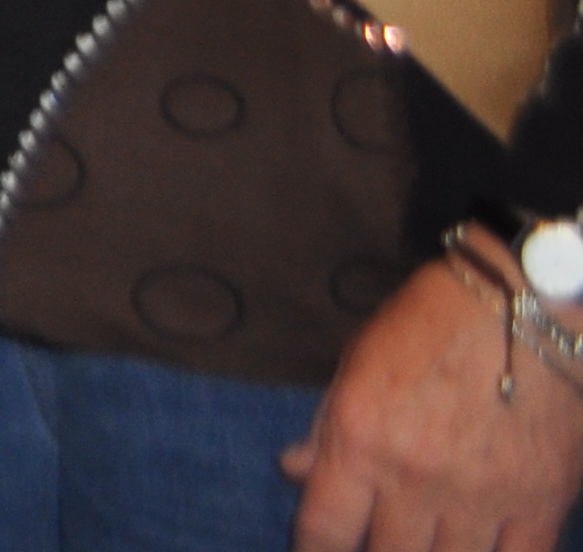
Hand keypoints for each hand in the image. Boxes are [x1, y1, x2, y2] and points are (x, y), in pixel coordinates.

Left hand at [287, 251, 582, 549]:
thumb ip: (327, 426)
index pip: (324, 528)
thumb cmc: (432, 325)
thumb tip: (296, 471)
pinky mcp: (539, 503)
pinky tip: (478, 548)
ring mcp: (480, 496)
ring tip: (424, 540)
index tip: (319, 549)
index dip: (316, 549)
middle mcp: (416, 476)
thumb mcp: (359, 362)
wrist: (528, 308)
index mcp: (361, 438)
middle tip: (377, 539)